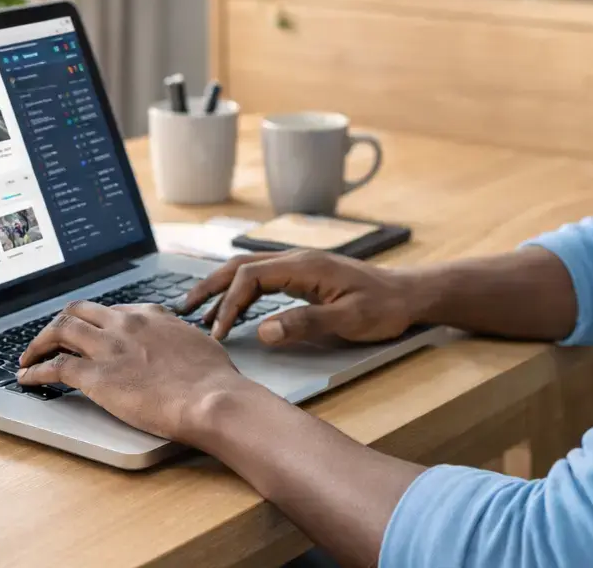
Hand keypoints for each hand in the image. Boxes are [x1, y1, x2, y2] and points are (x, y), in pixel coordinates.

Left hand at [16, 300, 254, 442]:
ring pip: (59, 331)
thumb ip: (179, 338)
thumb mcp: (197, 343)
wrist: (210, 398)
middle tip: (50, 340)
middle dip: (59, 325)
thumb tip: (180, 344)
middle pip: (78, 311)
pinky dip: (35, 371)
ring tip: (28, 357)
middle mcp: (125, 324)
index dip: (92, 323)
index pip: (110, 311)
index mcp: (150, 316)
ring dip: (39, 343)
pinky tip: (27, 378)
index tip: (86, 333)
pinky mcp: (96, 376)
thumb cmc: (213, 379)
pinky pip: (55, 367)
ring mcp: (108, 347)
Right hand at [180, 250, 415, 345]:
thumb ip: (304, 323)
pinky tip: (234, 306)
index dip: (228, 304)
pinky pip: (262, 277)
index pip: (250, 278)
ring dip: (222, 287)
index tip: (217, 333)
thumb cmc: (383, 308)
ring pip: (249, 270)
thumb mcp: (347, 320)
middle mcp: (297, 259)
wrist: (409, 295)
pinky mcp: (304, 275)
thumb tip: (261, 330)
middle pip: (240, 266)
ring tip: (199, 309)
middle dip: (210, 287)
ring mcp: (300, 265)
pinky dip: (240, 289)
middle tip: (184, 310)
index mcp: (304, 266)